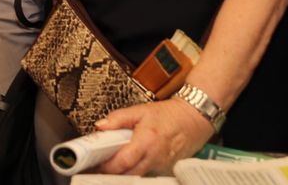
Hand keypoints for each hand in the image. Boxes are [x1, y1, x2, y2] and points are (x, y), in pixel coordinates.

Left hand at [96, 99, 215, 174]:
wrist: (194, 119)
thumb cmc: (168, 115)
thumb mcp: (140, 110)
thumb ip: (118, 118)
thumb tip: (100, 126)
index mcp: (146, 142)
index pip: (122, 162)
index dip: (106, 166)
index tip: (94, 164)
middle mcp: (154, 158)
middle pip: (128, 174)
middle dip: (111, 173)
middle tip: (98, 167)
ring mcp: (161, 166)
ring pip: (137, 176)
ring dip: (123, 173)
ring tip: (111, 165)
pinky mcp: (166, 170)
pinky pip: (147, 174)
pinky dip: (136, 171)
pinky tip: (129, 164)